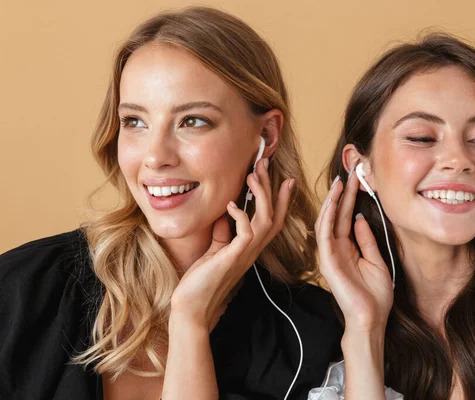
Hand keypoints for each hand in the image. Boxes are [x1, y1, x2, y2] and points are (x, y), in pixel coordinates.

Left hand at [169, 158, 293, 330]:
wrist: (192, 306)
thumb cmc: (201, 281)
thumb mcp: (215, 250)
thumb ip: (223, 233)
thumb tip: (226, 214)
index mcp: (249, 247)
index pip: (272, 220)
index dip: (280, 199)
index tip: (282, 178)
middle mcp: (252, 250)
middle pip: (274, 215)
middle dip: (271, 187)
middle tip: (264, 164)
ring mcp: (245, 254)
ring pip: (266, 220)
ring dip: (261, 195)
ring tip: (253, 175)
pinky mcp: (233, 257)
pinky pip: (247, 232)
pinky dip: (241, 215)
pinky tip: (232, 204)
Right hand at [315, 170, 393, 333]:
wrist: (371, 318)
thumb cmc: (375, 295)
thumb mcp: (376, 261)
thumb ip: (366, 240)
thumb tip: (359, 218)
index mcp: (347, 248)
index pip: (346, 217)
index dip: (351, 198)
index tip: (358, 179)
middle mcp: (336, 249)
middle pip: (337, 215)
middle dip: (343, 193)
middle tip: (350, 172)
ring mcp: (329, 254)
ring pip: (327, 221)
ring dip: (332, 201)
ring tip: (340, 182)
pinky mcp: (327, 262)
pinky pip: (324, 235)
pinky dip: (328, 217)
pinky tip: (333, 203)